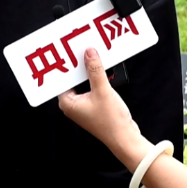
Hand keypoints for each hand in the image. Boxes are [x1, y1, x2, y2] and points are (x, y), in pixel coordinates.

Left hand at [57, 48, 145, 166]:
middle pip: (72, 78)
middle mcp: (72, 104)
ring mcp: (82, 104)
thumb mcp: (103, 91)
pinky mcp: (93, 104)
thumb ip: (95, 70)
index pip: (61, 77)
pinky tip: (102, 68)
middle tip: (82, 49)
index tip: (70, 50)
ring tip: (93, 55)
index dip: (66, 63)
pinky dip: (96, 77)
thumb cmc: (111, 122)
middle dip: (79, 65)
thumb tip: (89, 53)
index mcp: (67, 102)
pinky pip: (91, 85)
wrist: (125, 138)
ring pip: (83, 81)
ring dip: (89, 70)